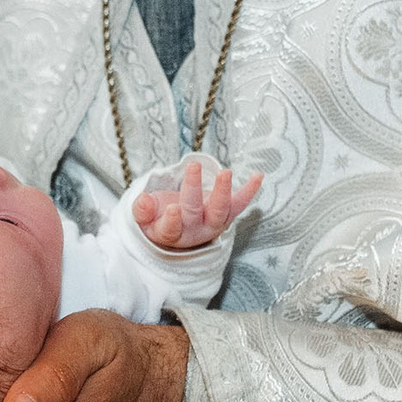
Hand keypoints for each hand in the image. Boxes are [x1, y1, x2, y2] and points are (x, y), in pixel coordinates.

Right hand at [133, 162, 262, 250]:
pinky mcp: (226, 214)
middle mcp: (195, 230)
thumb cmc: (160, 219)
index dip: (172, 221)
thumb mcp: (145, 217)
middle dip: (194, 189)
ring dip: (224, 190)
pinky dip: (250, 190)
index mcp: (172, 233)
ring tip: (225, 173)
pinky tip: (259, 175)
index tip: (173, 208)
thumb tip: (143, 201)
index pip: (172, 229)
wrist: (181, 230)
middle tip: (192, 167)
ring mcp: (213, 222)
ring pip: (221, 209)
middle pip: (195, 212)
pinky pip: (240, 203)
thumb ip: (142, 210)